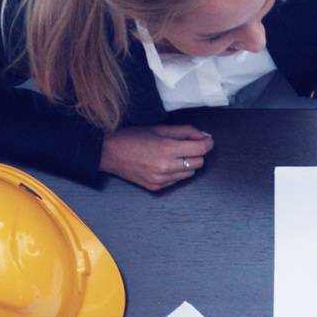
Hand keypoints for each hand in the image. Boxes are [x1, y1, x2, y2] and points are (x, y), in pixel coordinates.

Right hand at [99, 124, 214, 191]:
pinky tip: (165, 164)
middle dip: (197, 153)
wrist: (109, 153)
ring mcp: (161, 179)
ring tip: (174, 155)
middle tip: (188, 145)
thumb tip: (204, 136)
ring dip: (188, 163)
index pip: (200, 149)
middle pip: (198, 162)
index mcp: (167, 149)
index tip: (208, 140)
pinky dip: (177, 172)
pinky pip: (177, 180)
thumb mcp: (159, 128)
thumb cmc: (132, 137)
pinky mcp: (156, 187)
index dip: (207, 143)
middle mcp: (166, 167)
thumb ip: (184, 132)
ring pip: (190, 173)